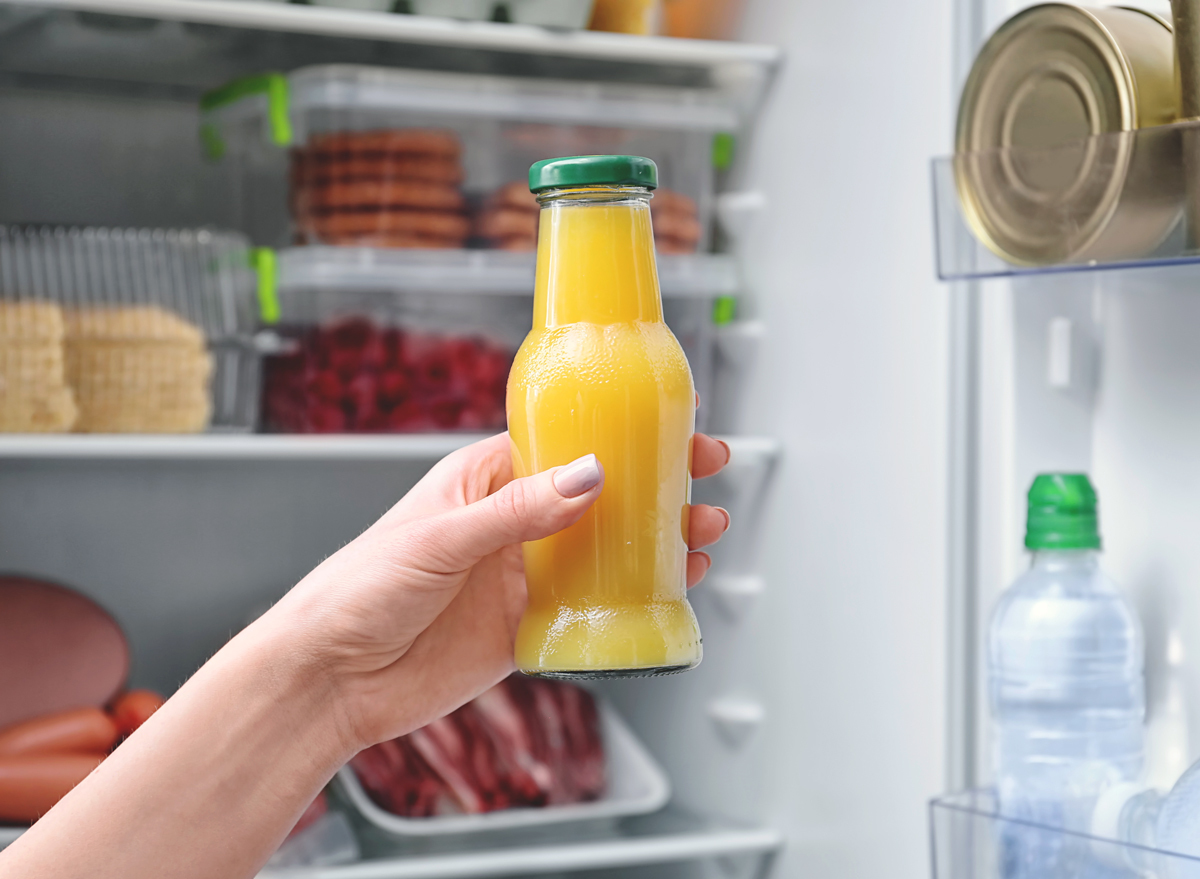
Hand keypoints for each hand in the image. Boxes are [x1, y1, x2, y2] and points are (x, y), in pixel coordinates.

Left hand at [272, 431, 731, 751]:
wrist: (333, 679)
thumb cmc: (357, 590)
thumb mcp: (441, 538)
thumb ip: (518, 512)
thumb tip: (591, 476)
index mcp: (486, 480)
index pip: (567, 442)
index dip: (623, 432)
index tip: (672, 425)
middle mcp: (511, 523)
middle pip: (601, 494)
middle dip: (656, 484)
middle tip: (706, 476)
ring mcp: (523, 575)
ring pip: (607, 549)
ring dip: (656, 540)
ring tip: (705, 534)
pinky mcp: (528, 626)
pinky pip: (594, 606)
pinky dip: (635, 597)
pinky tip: (669, 590)